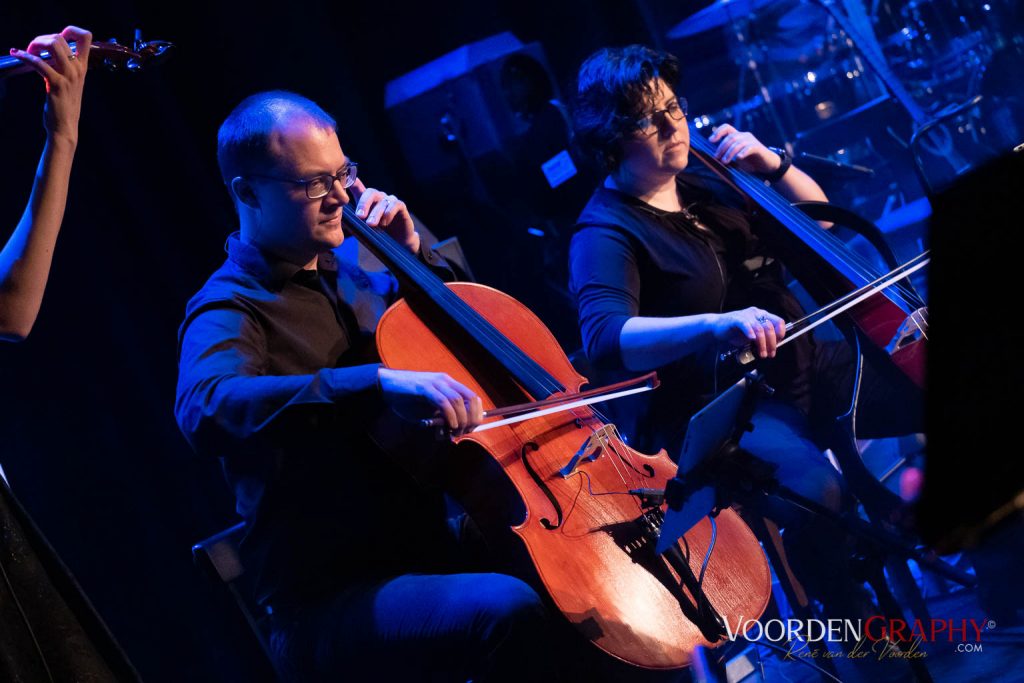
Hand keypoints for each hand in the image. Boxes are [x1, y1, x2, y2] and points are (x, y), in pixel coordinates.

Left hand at [10, 26, 91, 143]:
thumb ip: (63, 67)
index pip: (85, 37)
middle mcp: (78, 69)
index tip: (57, 36)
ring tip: (26, 51)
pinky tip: (16, 54)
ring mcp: (68, 77)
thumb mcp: (69, 83)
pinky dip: (24, 56)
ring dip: (35, 44)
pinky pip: (39, 63)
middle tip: (33, 49)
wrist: (65, 127)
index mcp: (82, 67)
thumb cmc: (64, 105)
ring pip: (53, 44)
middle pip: (61, 37)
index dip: (70, 30)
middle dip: (42, 38)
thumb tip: (48, 53)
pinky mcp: (56, 84)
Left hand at [350, 178, 419, 252]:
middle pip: (371, 192)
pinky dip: (389, 213)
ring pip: (382, 202)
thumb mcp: (365, 227)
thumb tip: (343, 218)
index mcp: (367, 201)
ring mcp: (390, 200)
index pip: (358, 186)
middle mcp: (379, 197)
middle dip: (364, 204)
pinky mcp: (401, 206)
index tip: (343, 180)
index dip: (351, 181)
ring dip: (376, 213)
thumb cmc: (379, 234)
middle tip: (360, 216)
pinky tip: (385, 223)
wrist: (398, 242)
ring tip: (371, 224)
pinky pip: (395, 205)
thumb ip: (356, 220)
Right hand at [378, 368, 482, 435]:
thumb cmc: (407, 398)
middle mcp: (445, 381)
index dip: (477, 413)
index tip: (473, 427)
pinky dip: (450, 416)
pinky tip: (449, 425)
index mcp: (448, 383)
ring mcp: (435, 383)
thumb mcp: (428, 407)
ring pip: (458, 401)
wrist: (386, 385)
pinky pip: (444, 402)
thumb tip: (455, 431)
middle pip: (470, 398)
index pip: (472, 396)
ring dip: (460, 420)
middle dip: (472, 417)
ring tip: (456, 431)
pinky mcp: (425, 388)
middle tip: (466, 431)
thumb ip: (441, 416)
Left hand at [709, 124, 781, 175]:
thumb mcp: (736, 158)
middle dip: (721, 148)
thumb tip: (714, 159)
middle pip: (730, 137)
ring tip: (724, 162)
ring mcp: (752, 141)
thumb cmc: (750, 162)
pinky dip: (742, 152)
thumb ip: (727, 156)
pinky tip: (738, 158)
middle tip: (716, 158)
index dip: (718, 132)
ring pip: (738, 143)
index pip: (726, 128)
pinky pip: (749, 148)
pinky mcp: (758, 147)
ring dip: (729, 153)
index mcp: (738, 136)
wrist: (766, 165)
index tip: (711, 140)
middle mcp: (744, 136)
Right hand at [709, 307, 785, 358]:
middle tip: (770, 354)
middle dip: (772, 343)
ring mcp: (746, 315)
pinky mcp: (736, 319)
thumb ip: (762, 339)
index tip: (778, 344)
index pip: (778, 322)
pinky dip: (750, 332)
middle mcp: (756, 313)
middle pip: (770, 327)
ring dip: (762, 343)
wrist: (717, 327)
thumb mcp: (752, 336)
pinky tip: (751, 339)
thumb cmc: (735, 332)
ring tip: (761, 353)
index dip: (780, 334)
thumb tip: (773, 347)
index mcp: (762, 315)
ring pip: (760, 329)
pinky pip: (746, 324)